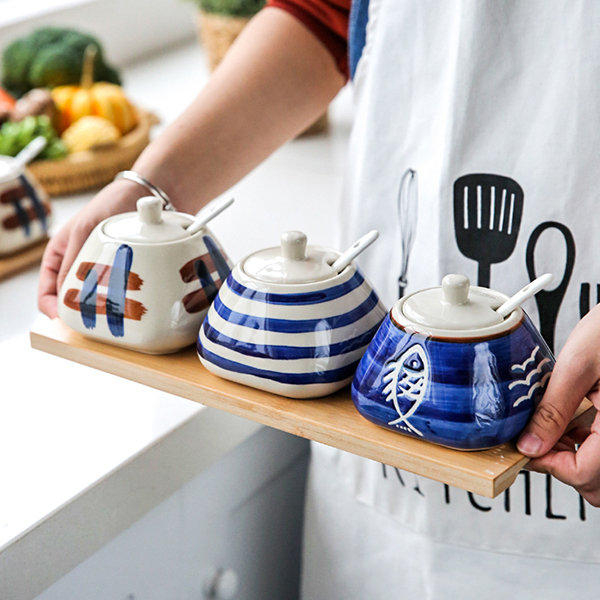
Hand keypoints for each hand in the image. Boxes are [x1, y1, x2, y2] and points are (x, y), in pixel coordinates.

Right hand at [37, 180, 143, 317]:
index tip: (61, 320)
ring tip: (106, 317)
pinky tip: (124, 307)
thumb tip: (64, 293)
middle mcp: (77, 265)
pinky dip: (116, 301)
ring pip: (92, 299)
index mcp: (59, 256)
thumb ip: (73, 259)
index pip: (47, 290)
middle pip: (70, 300)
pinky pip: (114, 293)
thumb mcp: (84, 230)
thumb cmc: (109, 204)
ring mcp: (99, 269)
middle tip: (88, 322)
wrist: (142, 196)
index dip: (51, 308)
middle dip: (77, 313)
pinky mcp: (120, 272)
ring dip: (99, 309)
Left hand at [517, 304, 599, 505]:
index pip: (584, 475)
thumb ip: (554, 410)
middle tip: (539, 438)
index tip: (526, 447)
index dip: (548, 465)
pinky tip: (577, 420)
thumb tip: (530, 444)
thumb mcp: (578, 366)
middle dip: (564, 466)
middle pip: (597, 484)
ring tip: (557, 425)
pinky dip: (591, 445)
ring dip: (578, 457)